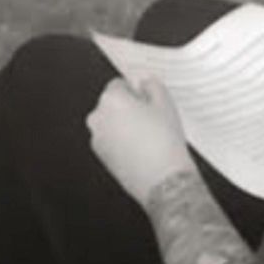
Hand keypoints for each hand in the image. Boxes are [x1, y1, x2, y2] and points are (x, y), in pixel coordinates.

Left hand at [87, 76, 195, 205]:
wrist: (164, 181)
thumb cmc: (164, 142)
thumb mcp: (165, 103)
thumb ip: (152, 85)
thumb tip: (144, 82)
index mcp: (111, 99)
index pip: (119, 84)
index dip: (136, 91)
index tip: (147, 99)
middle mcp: (98, 117)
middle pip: (112, 105)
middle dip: (128, 108)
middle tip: (150, 118)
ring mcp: (97, 139)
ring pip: (111, 124)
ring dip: (124, 126)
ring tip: (148, 136)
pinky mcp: (101, 157)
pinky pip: (111, 141)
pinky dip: (121, 142)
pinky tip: (142, 149)